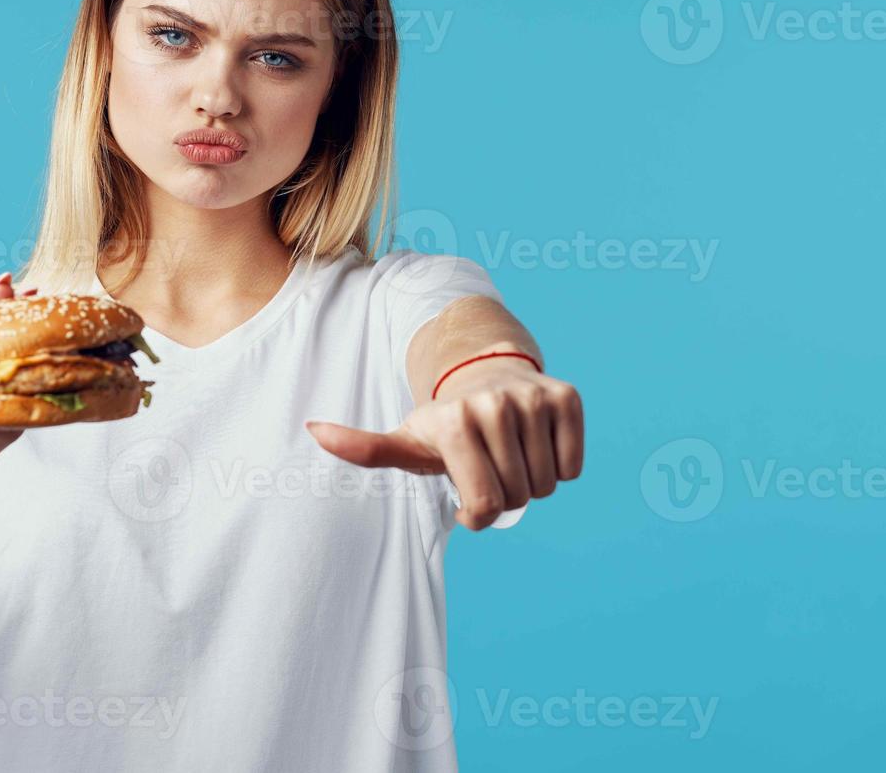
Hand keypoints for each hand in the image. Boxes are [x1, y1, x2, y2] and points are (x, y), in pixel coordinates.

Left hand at [305, 358, 583, 530]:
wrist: (483, 371)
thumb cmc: (444, 422)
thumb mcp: (406, 439)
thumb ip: (362, 448)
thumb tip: (313, 430)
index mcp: (452, 424)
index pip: (483, 510)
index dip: (474, 513)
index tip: (463, 492)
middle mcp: (493, 406)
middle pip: (517, 498)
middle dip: (504, 495)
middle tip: (488, 465)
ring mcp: (532, 399)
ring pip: (547, 485)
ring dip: (531, 481)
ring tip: (509, 452)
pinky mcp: (565, 397)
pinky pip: (573, 465)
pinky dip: (559, 464)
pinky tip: (535, 441)